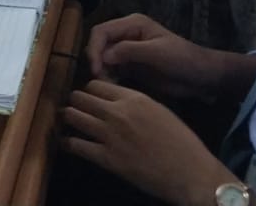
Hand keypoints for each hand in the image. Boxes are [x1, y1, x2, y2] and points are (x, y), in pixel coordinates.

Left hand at [63, 80, 236, 205]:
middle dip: (75, 101)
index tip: (88, 97)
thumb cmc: (181, 142)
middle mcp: (117, 112)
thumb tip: (119, 102)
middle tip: (74, 108)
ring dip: (68, 118)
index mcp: (133, 98)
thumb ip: (136, 103)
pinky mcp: (106, 159)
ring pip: (73, 116)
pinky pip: (76, 145)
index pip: (96, 85)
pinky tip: (67, 143)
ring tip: (66, 121)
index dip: (89, 91)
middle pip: (80, 97)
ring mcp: (110, 135)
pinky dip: (68, 143)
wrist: (189, 171)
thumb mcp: (159, 110)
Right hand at [85, 13, 222, 98]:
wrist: (201, 77)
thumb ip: (129, 50)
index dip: (94, 48)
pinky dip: (109, 78)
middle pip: (100, 44)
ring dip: (101, 71)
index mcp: (133, 24)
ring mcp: (129, 51)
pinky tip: (113, 88)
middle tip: (100, 80)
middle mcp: (127, 35)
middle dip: (96, 60)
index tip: (96, 68)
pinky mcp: (132, 67)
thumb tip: (104, 56)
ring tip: (107, 86)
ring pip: (104, 58)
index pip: (102, 31)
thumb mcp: (157, 53)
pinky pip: (112, 70)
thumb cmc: (183, 59)